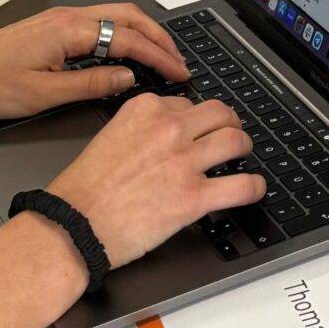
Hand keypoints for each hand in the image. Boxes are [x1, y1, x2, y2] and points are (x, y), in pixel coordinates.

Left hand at [0, 3, 189, 132]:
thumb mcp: (43, 95)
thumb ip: (90, 85)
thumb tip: (127, 78)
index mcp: (68, 30)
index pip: (127, 38)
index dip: (158, 56)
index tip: (179, 72)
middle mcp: (67, 16)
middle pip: (127, 16)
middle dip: (158, 37)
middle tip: (179, 62)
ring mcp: (59, 19)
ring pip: (114, 16)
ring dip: (142, 33)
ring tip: (161, 57)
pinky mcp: (52, 27)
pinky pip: (98, 23)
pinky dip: (122, 34)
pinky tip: (127, 54)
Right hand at [45, 89, 265, 268]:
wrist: (73, 224)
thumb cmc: (83, 190)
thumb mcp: (110, 138)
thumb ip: (140, 130)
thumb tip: (163, 137)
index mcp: (146, 110)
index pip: (187, 103)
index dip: (196, 118)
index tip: (199, 128)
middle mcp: (169, 129)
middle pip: (219, 114)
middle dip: (230, 123)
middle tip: (231, 133)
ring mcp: (184, 162)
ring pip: (235, 141)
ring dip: (244, 148)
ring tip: (243, 155)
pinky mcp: (194, 197)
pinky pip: (241, 185)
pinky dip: (254, 187)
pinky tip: (254, 188)